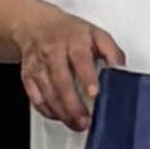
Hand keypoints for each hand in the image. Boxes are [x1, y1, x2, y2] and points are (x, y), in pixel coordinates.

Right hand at [12, 0, 124, 130]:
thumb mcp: (95, 33)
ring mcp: (38, 65)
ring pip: (47, 92)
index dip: (87, 77)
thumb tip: (122, 69)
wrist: (35, 24)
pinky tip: (59, 116)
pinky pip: (35, 97)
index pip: (80, 59)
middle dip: (72, 104)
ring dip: (61, 112)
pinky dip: (46, 110)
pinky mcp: (28, 76)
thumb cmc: (68, 32)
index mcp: (74, 41)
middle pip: (61, 81)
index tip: (94, 93)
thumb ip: (112, 51)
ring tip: (76, 124)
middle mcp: (54, 53)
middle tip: (85, 121)